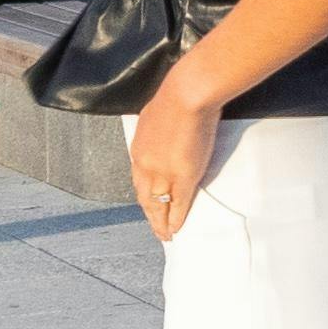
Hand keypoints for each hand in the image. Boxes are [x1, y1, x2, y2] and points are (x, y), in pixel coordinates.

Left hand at [128, 97, 222, 247]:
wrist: (188, 94)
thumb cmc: (178, 95)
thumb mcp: (156, 115)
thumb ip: (157, 131)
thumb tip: (164, 134)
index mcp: (139, 149)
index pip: (140, 180)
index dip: (145, 195)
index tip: (150, 205)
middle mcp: (146, 165)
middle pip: (145, 198)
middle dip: (151, 216)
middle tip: (157, 228)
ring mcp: (163, 173)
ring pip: (159, 206)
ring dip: (161, 223)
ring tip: (166, 234)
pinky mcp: (183, 177)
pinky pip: (179, 204)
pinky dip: (177, 219)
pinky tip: (177, 228)